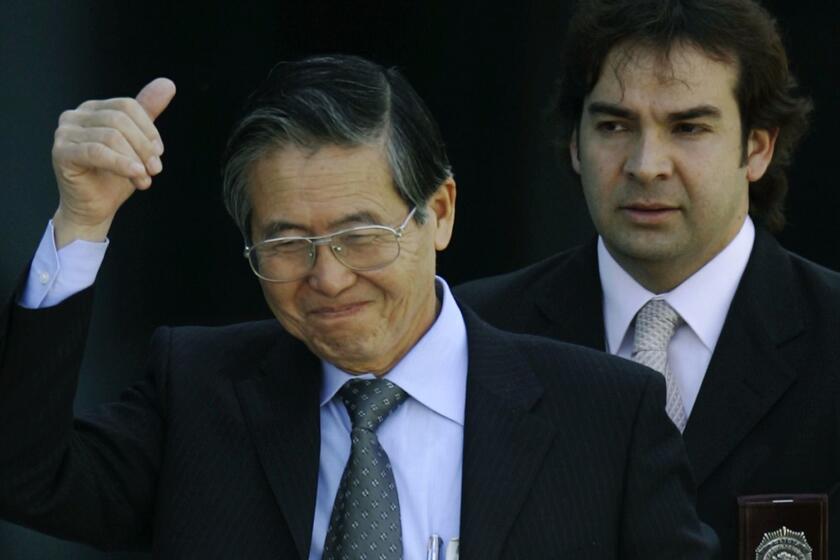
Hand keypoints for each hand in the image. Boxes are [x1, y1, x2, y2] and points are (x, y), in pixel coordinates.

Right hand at [51, 78, 176, 247]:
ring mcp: (65, 133)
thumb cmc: (114, 177)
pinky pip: (97, 152)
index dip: (148, 129)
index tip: (159, 153)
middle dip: (144, 146)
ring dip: (135, 159)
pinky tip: (136, 174)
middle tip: (155, 169)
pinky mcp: (61, 152)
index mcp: (93, 109)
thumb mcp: (137, 144)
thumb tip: (167, 83)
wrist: (95, 208)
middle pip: (119, 120)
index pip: (127, 106)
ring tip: (145, 179)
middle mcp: (75, 116)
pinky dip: (121, 163)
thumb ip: (148, 113)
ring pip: (111, 136)